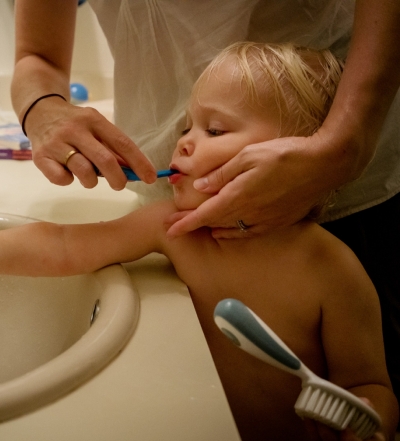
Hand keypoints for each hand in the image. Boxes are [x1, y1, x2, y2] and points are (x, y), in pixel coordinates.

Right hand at [24, 97, 156, 189]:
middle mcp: (75, 130)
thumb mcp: (94, 127)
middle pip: (105, 160)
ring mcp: (57, 143)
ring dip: (91, 181)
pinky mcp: (41, 157)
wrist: (39, 112)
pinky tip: (66, 172)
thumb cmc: (74, 124)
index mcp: (94, 120)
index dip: (139, 162)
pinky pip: (61, 179)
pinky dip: (68, 180)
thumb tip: (134, 171)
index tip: (151, 178)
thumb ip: (111, 147)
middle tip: (120, 185)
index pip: (122, 143)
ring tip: (89, 177)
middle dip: (118, 178)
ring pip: (83, 171)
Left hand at [166, 132, 350, 237]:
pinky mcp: (277, 222)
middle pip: (214, 222)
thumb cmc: (285, 155)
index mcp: (238, 196)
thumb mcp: (248, 156)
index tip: (168, 229)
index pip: (205, 214)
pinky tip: (225, 230)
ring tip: (196, 224)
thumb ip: (222, 174)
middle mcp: (249, 213)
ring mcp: (264, 220)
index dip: (185, 223)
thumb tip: (199, 187)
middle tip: (175, 222)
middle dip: (193, 223)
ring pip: (230, 229)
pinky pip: (248, 233)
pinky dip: (232, 233)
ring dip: (211, 227)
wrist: (324, 165)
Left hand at [303, 411, 387, 440]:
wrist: (366, 440)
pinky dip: (312, 432)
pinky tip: (308, 419)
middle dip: (327, 432)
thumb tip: (361, 401)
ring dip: (316, 431)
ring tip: (310, 414)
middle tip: (319, 414)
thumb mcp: (374, 419)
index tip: (345, 428)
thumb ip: (368, 409)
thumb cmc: (370, 428)